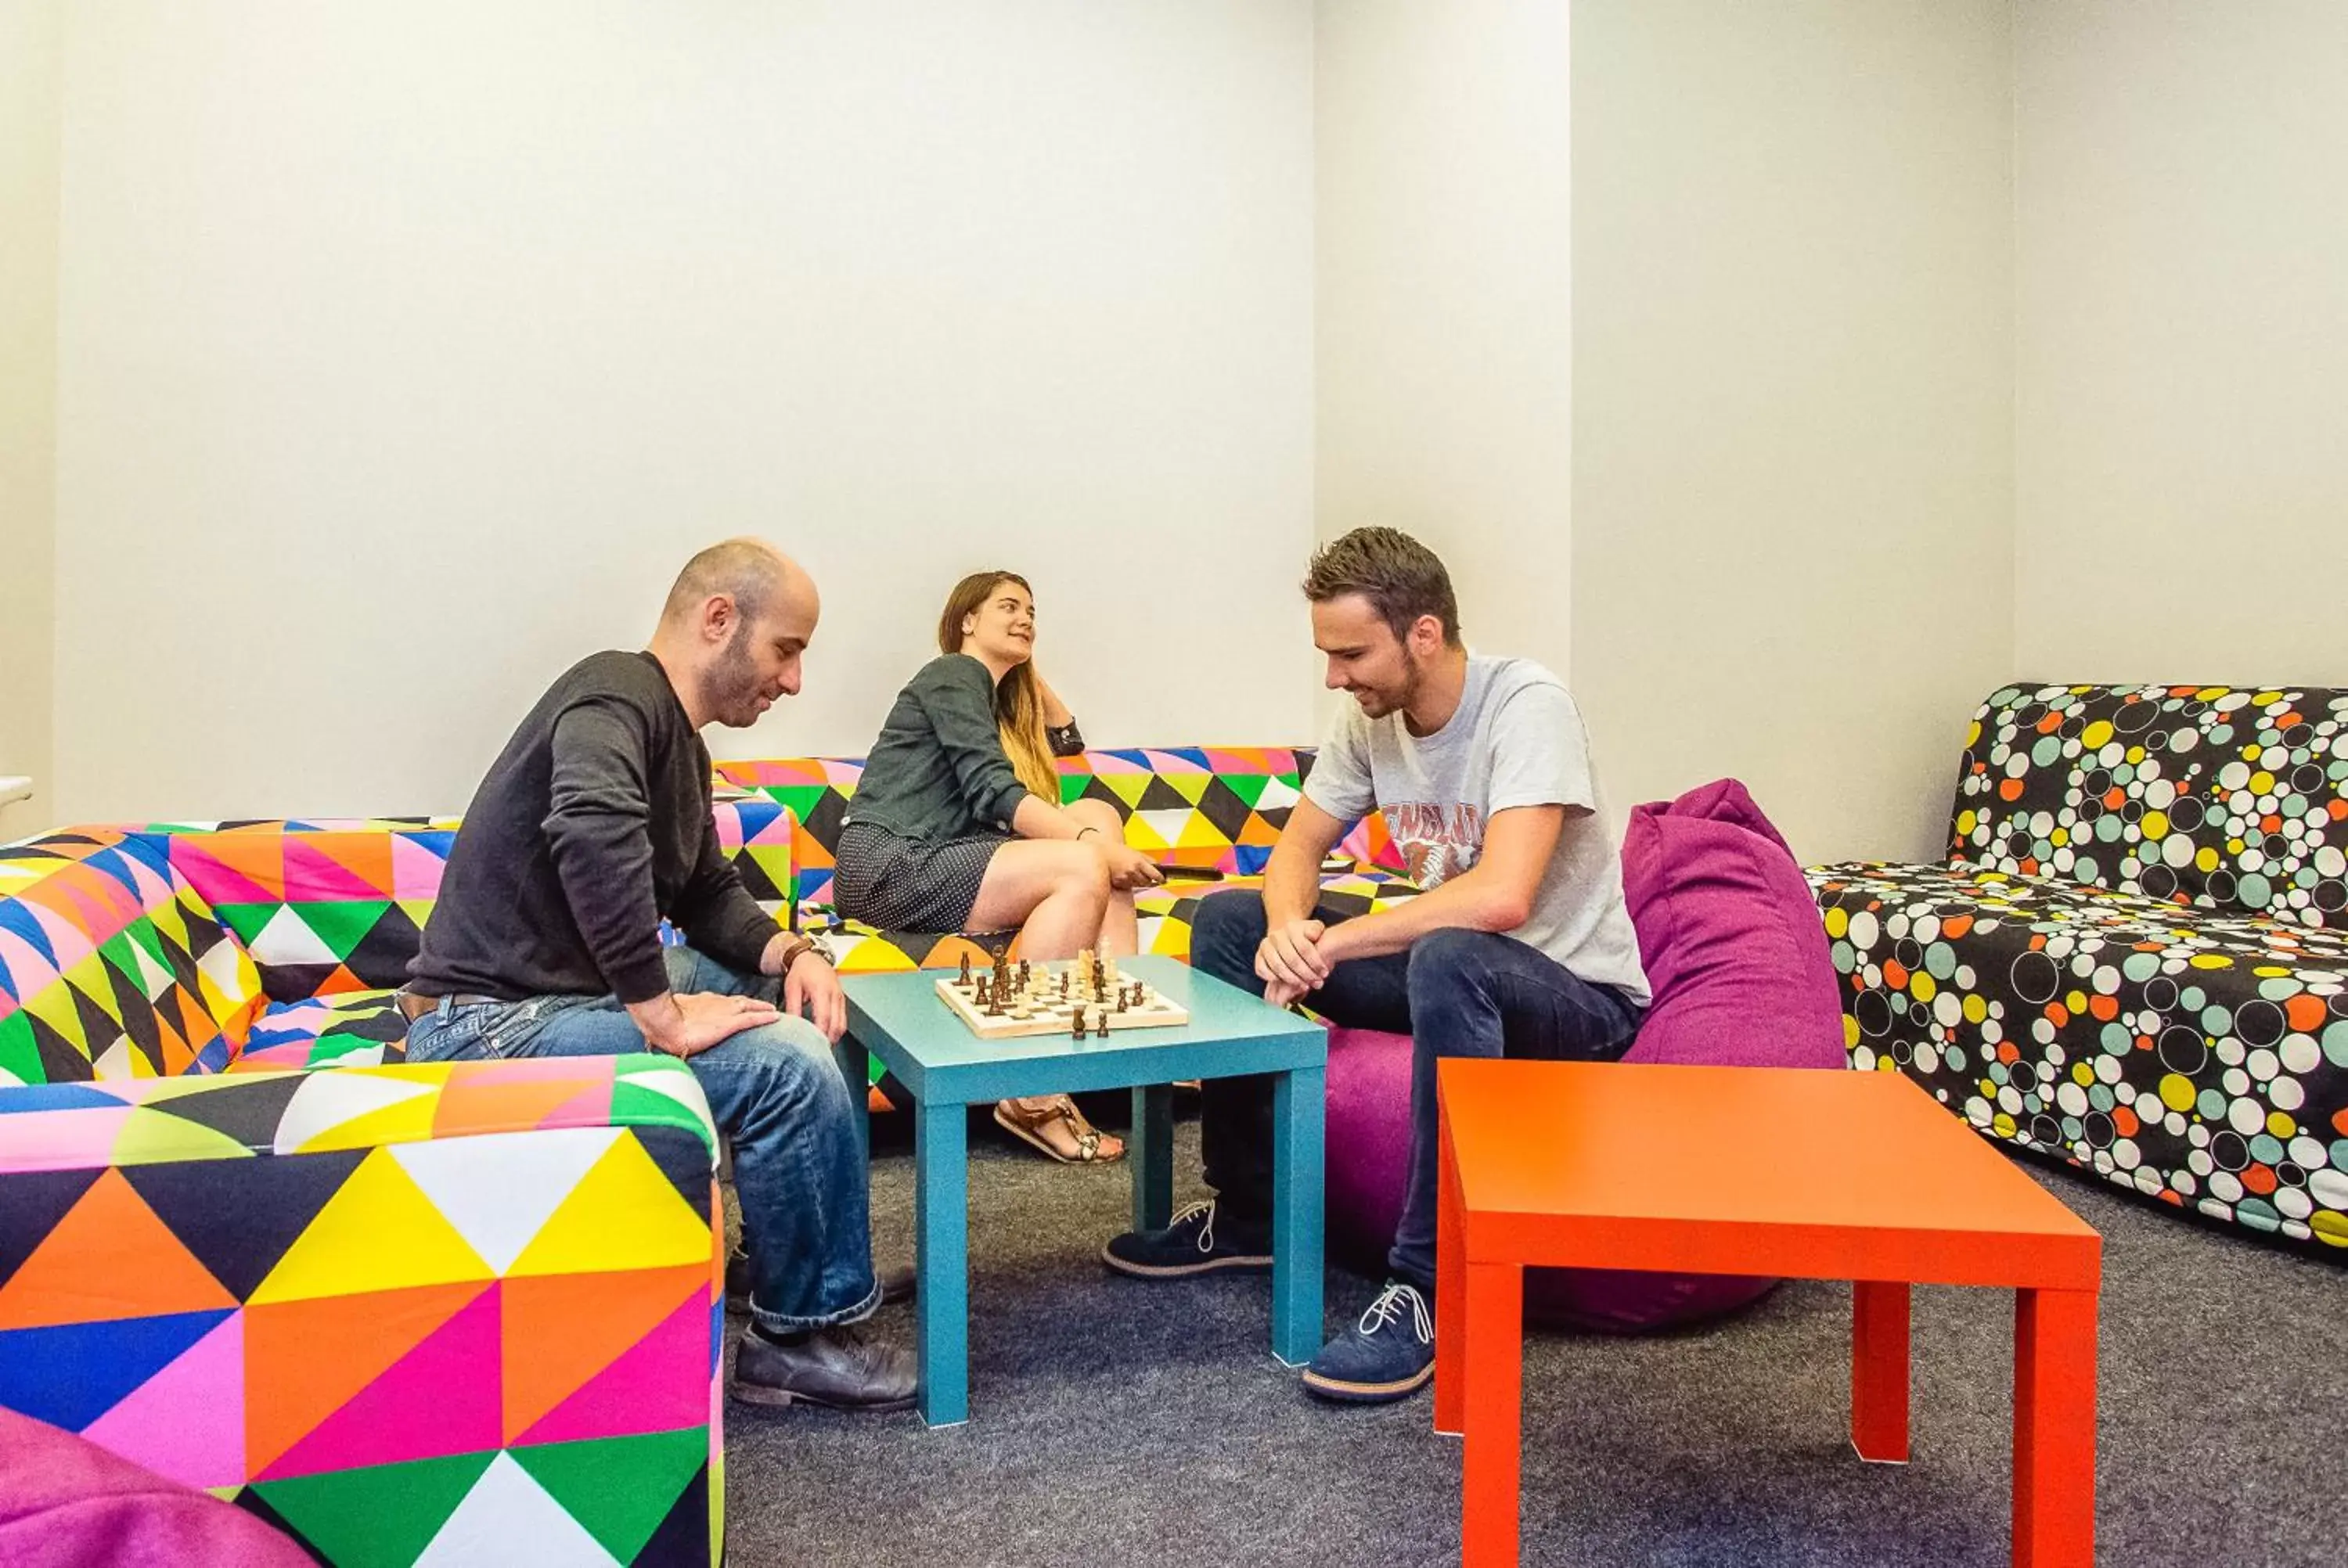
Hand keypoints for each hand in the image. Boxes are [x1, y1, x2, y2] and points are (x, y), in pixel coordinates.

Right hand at [645, 991, 780, 1057]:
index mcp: (703, 1002)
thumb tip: (671, 1023)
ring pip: (750, 1008)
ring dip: (763, 1008)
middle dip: (753, 1004)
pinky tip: (776, 1018)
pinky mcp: (729, 1024)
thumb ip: (678, 1017)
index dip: (733, 1003)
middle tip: (765, 1006)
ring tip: (773, 1011)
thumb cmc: (664, 1023)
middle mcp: (717, 1004)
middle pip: (740, 1001)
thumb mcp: (672, 1016)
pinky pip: (752, 1019)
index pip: (722, 1001)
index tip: (740, 1005)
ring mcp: (725, 1012)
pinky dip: (765, 1017)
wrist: (665, 1026)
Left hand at [785, 949, 846, 1041]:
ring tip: (821, 1046)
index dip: (820, 1033)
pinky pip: (843, 1020)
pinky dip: (836, 1030)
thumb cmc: (801, 971)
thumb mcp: (792, 988)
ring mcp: (840, 998)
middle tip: (817, 1051)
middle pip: (836, 1023)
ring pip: (842, 1024)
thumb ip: (793, 1008)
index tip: (813, 1044)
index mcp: (822, 990)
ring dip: (833, 1036)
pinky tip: (827, 1036)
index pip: (824, 1017)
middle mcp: (835, 994)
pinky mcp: (842, 1001)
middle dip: (828, 1039)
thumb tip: (791, 1026)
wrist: (811, 958)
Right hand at [1099, 840, 1164, 890]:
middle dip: (1149, 880)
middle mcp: (1133, 871)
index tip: (1163, 880)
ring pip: (1138, 885)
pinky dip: (1129, 883)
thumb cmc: (1117, 851)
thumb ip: (1147, 860)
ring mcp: (1125, 878)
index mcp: (1138, 862)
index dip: (1160, 878)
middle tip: (1147, 876)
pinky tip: (1124, 875)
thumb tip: (1158, 866)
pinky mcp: (1119, 883)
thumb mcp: (1135, 852)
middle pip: (1147, 881)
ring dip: (1139, 881)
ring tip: (1132, 873)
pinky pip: (1129, 886)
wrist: (1101, 854)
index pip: (1155, 874)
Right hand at [1255, 917, 1328, 1001]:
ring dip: (1292, 979)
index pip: (1304, 947)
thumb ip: (1316, 929)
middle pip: (1291, 959)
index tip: (1324, 973)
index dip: (1315, 962)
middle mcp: (1276, 936)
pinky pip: (1261, 969)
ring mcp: (1265, 946)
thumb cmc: (1304, 936)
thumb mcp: (1314, 928)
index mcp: (1291, 928)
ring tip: (1305, 987)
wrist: (1286, 936)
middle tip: (1317, 983)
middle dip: (1306, 974)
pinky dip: (1272, 978)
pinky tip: (1285, 985)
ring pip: (1277, 966)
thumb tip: (1313, 935)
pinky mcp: (1258, 956)